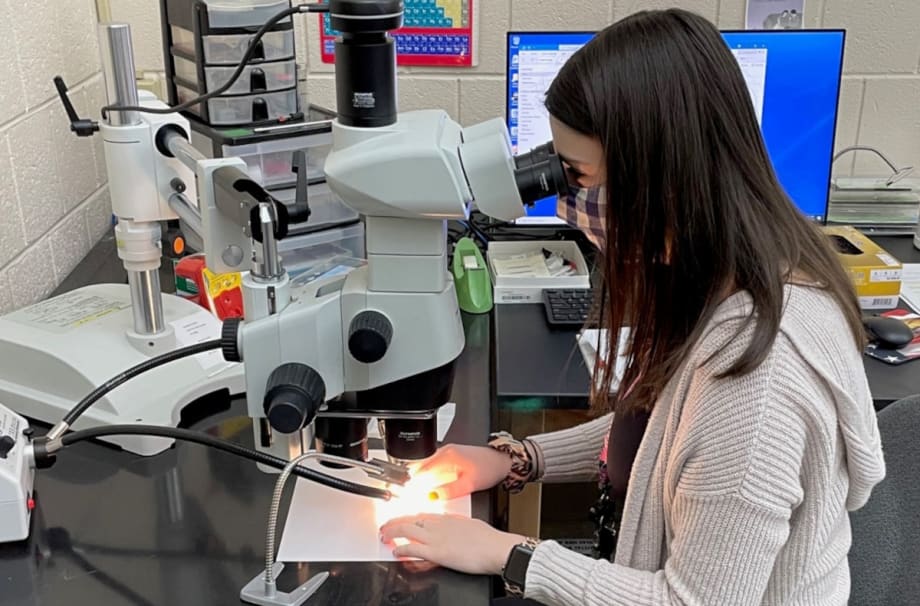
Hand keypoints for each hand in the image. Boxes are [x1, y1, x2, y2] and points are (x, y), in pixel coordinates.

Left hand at [380, 513, 525, 574]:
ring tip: (385, 535)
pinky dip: (401, 549)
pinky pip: (412, 548)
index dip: (409, 516)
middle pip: (410, 518)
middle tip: (386, 525)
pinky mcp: (436, 552)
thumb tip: (453, 525)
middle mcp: (439, 525)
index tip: (402, 518)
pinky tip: (396, 552)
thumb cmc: (489, 540)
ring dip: (392, 532)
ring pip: (406, 530)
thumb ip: (458, 525)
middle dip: (395, 521)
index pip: (422, 514)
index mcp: (448, 518)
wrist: (496, 548)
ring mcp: (436, 537)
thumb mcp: (471, 525)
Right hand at [415, 444, 511, 499]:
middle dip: (417, 481)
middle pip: (422, 466)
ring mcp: (448, 452)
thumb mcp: (469, 484)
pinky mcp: (452, 456)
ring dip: (424, 479)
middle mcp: (445, 451)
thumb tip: (433, 496)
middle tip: (414, 496)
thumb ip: (449, 491)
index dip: (415, 484)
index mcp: (447, 456)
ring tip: (423, 493)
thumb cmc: (489, 469)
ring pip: (428, 466)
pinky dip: (431, 476)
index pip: (422, 470)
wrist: (502, 461)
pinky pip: (435, 466)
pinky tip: (434, 486)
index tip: (410, 495)